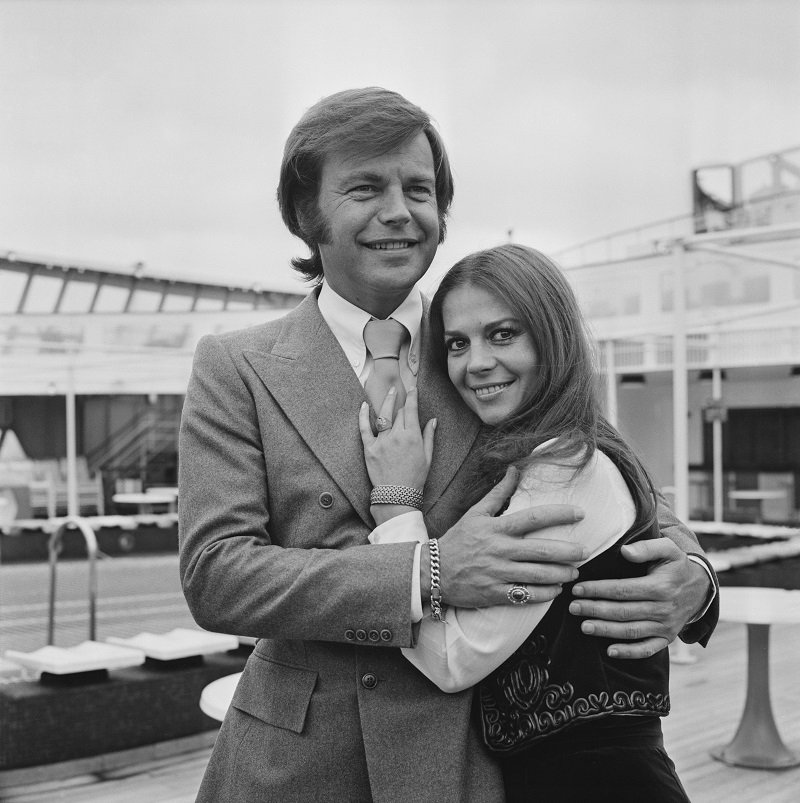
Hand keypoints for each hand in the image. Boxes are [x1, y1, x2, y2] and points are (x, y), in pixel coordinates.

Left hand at [359, 387, 435, 489]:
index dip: (412, 397)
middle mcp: (396, 436)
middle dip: (402, 403)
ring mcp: (381, 442)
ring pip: (383, 416)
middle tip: (402, 396)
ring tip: (390, 391)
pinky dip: (363, 416)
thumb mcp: (428, 457)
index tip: (413, 389)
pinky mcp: (369, 449)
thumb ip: (429, 436)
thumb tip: (433, 421)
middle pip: (399, 412)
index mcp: (412, 437)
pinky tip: (364, 405)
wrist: (397, 496)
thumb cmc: (415, 478)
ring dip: (387, 401)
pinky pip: (364, 428)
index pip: (411, 410)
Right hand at [430, 467, 584, 608]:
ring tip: (574, 572)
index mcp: (496, 528)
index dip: (559, 515)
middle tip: (586, 550)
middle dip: (568, 551)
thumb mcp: (475, 513)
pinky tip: (556, 590)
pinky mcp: (495, 594)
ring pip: (537, 575)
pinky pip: (526, 596)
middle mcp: (499, 550)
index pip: (533, 518)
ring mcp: (498, 574)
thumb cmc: (457, 540)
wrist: (432, 571)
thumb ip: (497, 493)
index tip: (580, 514)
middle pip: (541, 550)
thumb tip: (514, 469)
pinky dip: (545, 594)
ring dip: (561, 574)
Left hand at [568, 537, 710, 658]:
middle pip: (623, 611)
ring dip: (606, 630)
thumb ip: (647, 547)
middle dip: (595, 610)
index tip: (578, 589)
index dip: (599, 590)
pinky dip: (629, 652)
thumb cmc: (677, 565)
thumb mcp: (668, 549)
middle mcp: (664, 609)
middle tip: (573, 607)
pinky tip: (610, 651)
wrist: (701, 588)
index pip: (623, 590)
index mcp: (661, 587)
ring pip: (631, 631)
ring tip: (584, 626)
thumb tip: (625, 552)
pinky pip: (648, 649)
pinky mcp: (667, 638)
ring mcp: (666, 626)